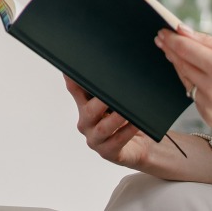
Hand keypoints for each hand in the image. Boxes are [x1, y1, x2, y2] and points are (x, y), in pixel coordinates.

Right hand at [65, 75, 211, 182]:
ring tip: (128, 109)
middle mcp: (86, 122)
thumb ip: (111, 84)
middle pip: (88, 109)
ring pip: (103, 127)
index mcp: (84, 105)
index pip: (75, 87)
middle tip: (111, 89)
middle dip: (100, 99)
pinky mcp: (108, 152)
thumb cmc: (127, 119)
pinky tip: (137, 123)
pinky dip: (127, 131)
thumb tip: (114, 59)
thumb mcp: (117, 100)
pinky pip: (117, 141)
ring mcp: (95, 139)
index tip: (74, 65)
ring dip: (116, 117)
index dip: (72, 76)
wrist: (139, 145)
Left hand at [155, 26, 211, 135]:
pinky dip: (197, 87)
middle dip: (172, 52)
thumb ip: (208, 42)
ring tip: (185, 57)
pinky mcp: (211, 119)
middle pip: (182, 66)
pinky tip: (207, 81)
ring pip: (186, 82)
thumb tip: (183, 32)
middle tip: (164, 40)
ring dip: (184, 69)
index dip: (172, 40)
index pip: (186, 50)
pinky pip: (195, 98)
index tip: (162, 33)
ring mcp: (211, 108)